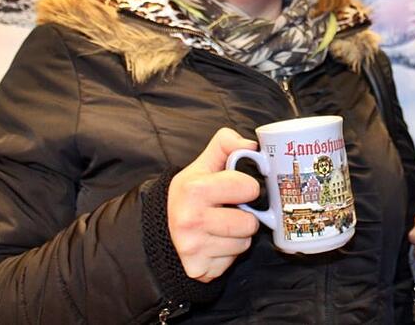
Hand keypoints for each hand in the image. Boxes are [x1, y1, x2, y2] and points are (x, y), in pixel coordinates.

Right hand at [167, 128, 260, 282]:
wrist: (164, 226)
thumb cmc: (191, 194)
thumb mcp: (203, 164)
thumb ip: (226, 144)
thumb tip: (250, 145)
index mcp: (194, 189)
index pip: (249, 188)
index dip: (246, 188)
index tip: (234, 189)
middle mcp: (190, 220)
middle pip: (250, 223)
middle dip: (245, 216)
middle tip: (228, 211)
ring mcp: (193, 248)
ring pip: (244, 244)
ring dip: (238, 236)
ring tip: (221, 227)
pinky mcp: (198, 269)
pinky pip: (232, 261)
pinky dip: (227, 254)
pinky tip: (214, 243)